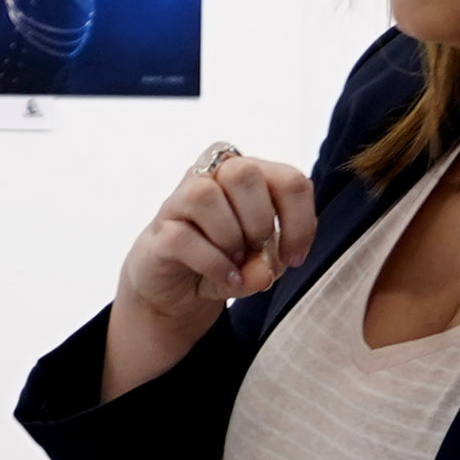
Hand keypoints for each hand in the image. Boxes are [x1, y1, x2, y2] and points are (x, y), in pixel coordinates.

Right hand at [108, 142, 313, 390]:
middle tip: (257, 250)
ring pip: (205, 194)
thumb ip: (268, 265)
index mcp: (246, 175)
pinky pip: (183, 236)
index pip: (288, 178)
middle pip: (243, 172)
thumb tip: (261, 271)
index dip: (300, 221)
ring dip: (231, 236)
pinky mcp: (159, 232)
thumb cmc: (225, 261)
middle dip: (260, 220)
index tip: (294, 258)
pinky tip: (226, 277)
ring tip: (236, 260)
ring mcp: (179, 202)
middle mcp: (210, 177)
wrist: (177, 287)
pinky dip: (214, 262)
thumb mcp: (260, 266)